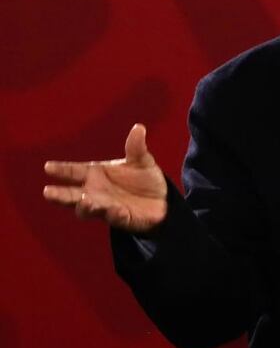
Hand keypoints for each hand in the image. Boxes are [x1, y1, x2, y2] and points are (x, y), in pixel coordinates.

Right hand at [43, 123, 168, 233]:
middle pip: (71, 195)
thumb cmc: (144, 178)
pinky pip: (115, 218)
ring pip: (87, 210)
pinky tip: (117, 210)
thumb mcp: (141, 160)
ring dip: (84, 206)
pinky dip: (114, 214)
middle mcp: (95, 192)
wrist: (163, 199)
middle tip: (48, 192)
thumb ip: (136, 147)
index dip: (61, 170)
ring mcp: (106, 207)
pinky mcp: (122, 219)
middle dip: (60, 194)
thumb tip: (139, 128)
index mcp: (96, 174)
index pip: (74, 171)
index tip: (48, 167)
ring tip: (85, 200)